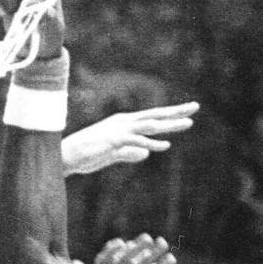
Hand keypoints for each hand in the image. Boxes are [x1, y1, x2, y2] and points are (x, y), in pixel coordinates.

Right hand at [61, 103, 198, 175]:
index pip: (151, 117)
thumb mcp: (113, 155)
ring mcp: (119, 130)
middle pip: (154, 115)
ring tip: (188, 124)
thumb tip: (146, 153)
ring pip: (149, 125)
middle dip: (176, 111)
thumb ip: (130, 153)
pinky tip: (165, 146)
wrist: (66, 156)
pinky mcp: (113, 141)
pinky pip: (136, 141)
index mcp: (123, 123)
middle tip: (196, 107)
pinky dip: (151, 142)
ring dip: (169, 125)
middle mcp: (123, 122)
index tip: (186, 112)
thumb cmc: (86, 155)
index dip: (169, 114)